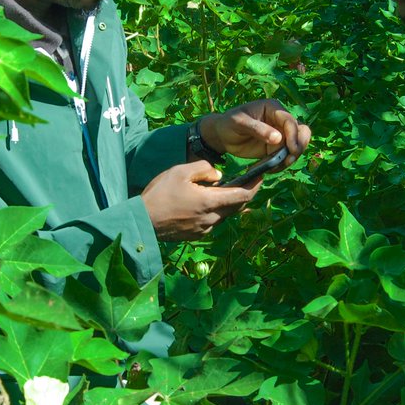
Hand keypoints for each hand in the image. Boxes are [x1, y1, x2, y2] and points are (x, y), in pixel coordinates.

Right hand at [141, 160, 258, 240]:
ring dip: (228, 202)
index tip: (262, 176)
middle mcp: (212, 219)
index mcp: (210, 202)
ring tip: (224, 189)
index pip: (243, 196)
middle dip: (245, 193)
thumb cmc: (159, 194)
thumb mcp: (180, 171)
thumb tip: (219, 175)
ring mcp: (204, 229)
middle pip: (237, 206)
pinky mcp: (196, 235)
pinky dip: (216, 211)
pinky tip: (206, 202)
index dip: (255, 186)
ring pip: (225, 214)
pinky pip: (213, 221)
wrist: (142, 221)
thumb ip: (204, 169)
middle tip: (248, 180)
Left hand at [200, 99, 311, 169]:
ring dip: (291, 157)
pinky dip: (282, 164)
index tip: (291, 150)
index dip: (293, 135)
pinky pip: (286, 156)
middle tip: (288, 160)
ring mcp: (281, 134)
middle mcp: (280, 120)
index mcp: (273, 108)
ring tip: (275, 167)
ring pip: (297, 145)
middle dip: (299, 146)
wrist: (222, 136)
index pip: (290, 121)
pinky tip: (269, 169)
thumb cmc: (228, 123)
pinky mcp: (277, 147)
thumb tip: (278, 138)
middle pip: (302, 131)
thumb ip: (258, 129)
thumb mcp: (239, 123)